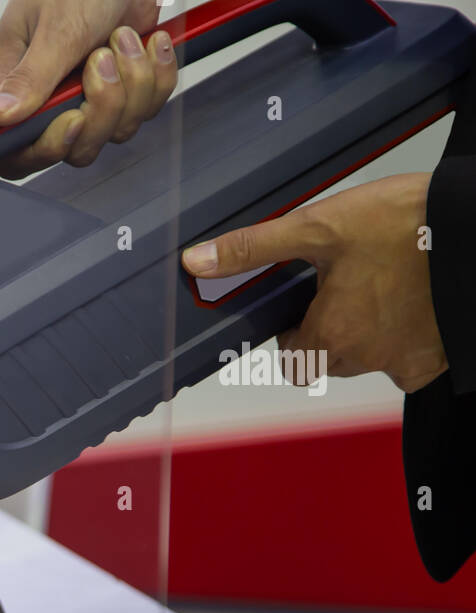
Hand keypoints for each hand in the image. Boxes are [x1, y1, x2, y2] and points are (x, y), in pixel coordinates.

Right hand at [0, 0, 176, 177]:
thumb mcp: (56, 26)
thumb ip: (28, 78)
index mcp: (11, 83)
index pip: (16, 151)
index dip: (45, 149)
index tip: (73, 119)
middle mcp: (46, 96)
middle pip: (74, 148)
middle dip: (102, 109)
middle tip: (103, 60)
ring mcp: (85, 95)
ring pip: (113, 131)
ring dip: (133, 85)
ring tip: (123, 38)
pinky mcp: (121, 89)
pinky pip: (144, 108)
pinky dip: (156, 76)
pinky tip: (148, 42)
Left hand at [182, 174, 448, 394]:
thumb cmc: (405, 224)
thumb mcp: (318, 226)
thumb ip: (254, 248)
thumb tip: (197, 261)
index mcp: (332, 335)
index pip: (293, 359)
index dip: (295, 332)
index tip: (307, 304)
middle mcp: (367, 358)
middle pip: (331, 359)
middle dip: (331, 330)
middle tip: (348, 286)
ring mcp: (407, 361)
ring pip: (369, 360)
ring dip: (367, 335)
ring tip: (382, 286)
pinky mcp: (439, 358)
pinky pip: (411, 363)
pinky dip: (406, 341)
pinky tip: (412, 305)